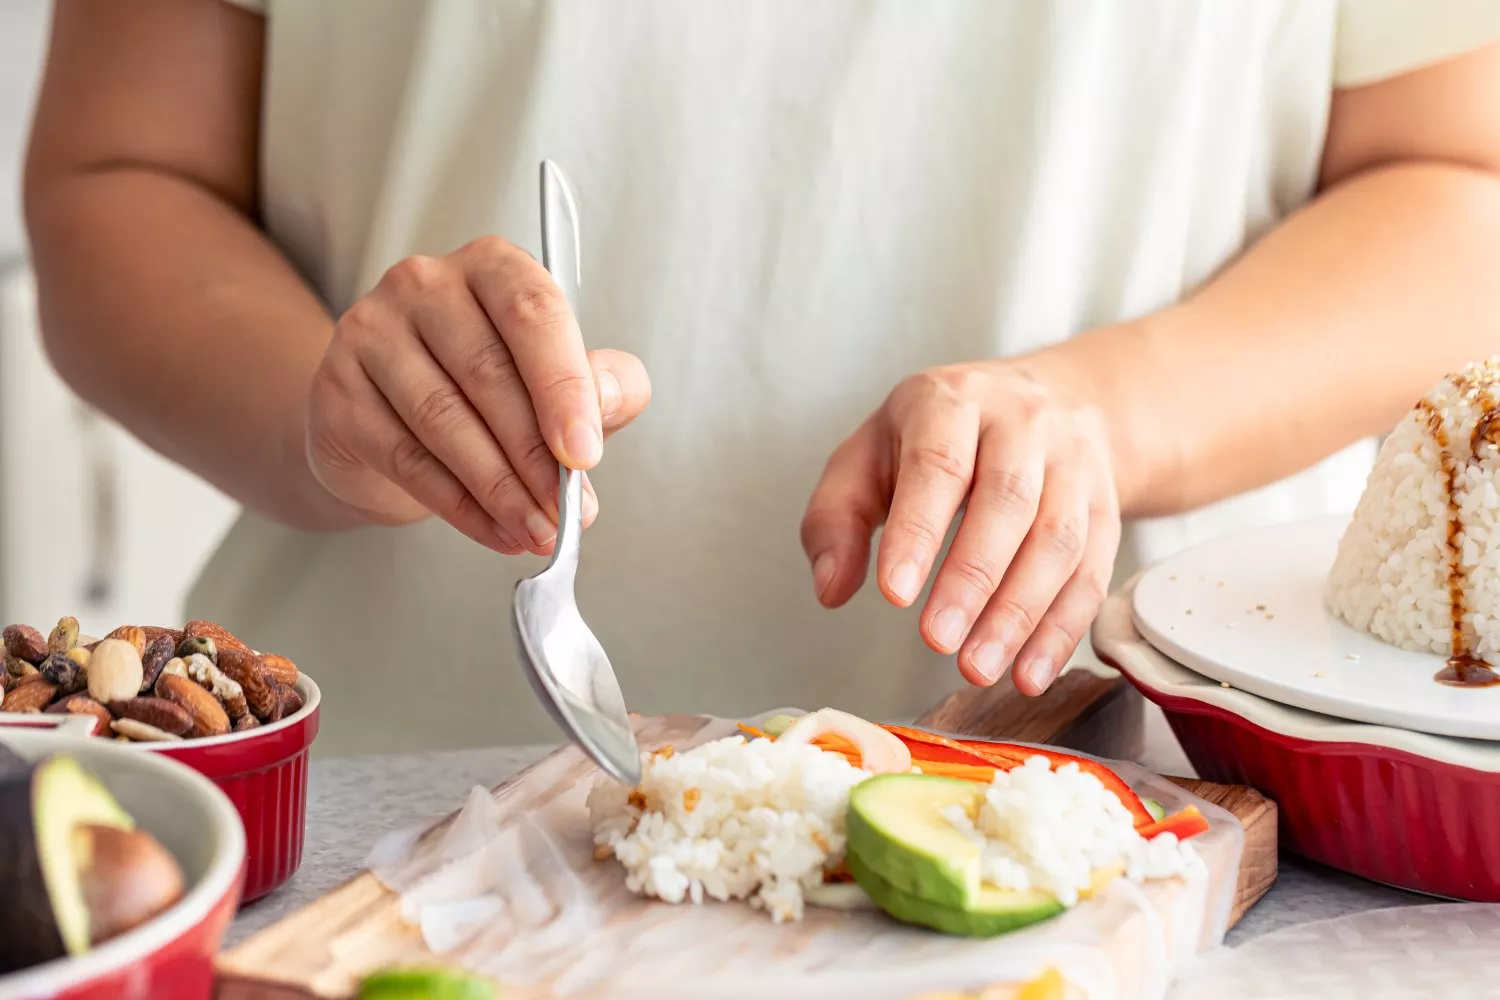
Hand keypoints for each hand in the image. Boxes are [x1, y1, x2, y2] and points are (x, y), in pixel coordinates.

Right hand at [304, 236, 649, 553]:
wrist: (387, 421)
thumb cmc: (489, 392)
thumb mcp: (558, 382)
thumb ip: (601, 387)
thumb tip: (608, 404)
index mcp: (492, 266)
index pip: (534, 313)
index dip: (563, 387)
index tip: (585, 454)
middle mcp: (425, 283)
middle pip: (489, 373)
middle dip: (536, 456)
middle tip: (567, 513)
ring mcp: (371, 331)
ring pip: (444, 420)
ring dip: (500, 490)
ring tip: (538, 532)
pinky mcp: (337, 390)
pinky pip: (406, 457)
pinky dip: (460, 506)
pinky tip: (497, 532)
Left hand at [801, 357, 1120, 694]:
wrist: (1047, 403)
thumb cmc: (938, 438)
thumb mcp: (869, 455)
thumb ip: (837, 517)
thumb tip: (831, 588)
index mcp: (952, 402)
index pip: (939, 463)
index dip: (918, 529)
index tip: (894, 592)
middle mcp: (1023, 423)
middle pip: (1008, 500)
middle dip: (973, 578)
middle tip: (937, 642)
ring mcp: (1073, 464)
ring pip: (1058, 539)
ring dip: (1020, 613)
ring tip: (978, 668)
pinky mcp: (1105, 508)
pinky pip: (1092, 572)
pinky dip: (1061, 630)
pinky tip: (1028, 673)